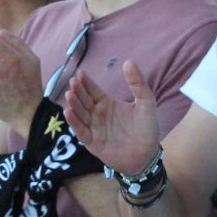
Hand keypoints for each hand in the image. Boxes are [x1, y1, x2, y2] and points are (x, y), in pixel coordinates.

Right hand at [64, 60, 161, 175]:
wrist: (148, 154)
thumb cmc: (147, 128)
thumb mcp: (146, 102)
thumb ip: (138, 83)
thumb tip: (129, 61)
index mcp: (107, 103)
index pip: (92, 90)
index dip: (86, 82)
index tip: (80, 72)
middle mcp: (97, 114)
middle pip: (84, 100)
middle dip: (78, 91)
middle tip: (73, 81)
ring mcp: (93, 128)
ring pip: (80, 114)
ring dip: (74, 105)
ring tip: (69, 94)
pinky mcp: (92, 142)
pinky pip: (81, 131)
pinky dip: (74, 122)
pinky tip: (69, 112)